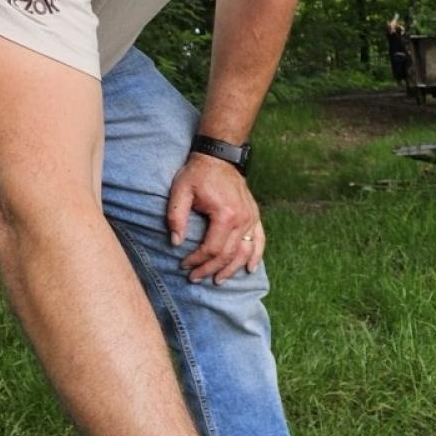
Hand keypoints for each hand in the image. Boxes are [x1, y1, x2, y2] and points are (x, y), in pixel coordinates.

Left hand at [167, 153, 264, 284]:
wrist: (219, 156)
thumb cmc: (198, 173)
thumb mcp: (181, 191)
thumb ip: (176, 217)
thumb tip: (176, 242)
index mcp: (225, 215)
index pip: (211, 248)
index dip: (197, 260)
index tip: (184, 265)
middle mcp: (242, 219)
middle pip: (228, 254)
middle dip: (210, 269)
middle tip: (196, 277)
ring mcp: (251, 218)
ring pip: (244, 252)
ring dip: (232, 269)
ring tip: (218, 279)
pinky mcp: (254, 216)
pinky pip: (259, 241)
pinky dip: (256, 256)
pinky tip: (250, 268)